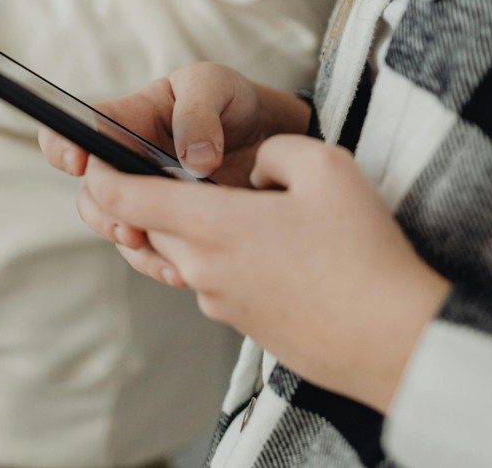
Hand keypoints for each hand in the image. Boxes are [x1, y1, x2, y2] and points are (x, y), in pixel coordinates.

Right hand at [39, 63, 310, 257]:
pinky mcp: (169, 226)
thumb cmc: (230, 100)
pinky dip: (161, 264)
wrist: (270, 137)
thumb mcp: (215, 85)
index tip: (78, 163)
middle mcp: (126, 162)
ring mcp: (146, 198)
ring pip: (118, 227)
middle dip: (103, 213)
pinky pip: (151, 251)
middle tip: (126, 226)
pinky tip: (180, 271)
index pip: (80, 128)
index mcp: (127, 118)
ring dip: (132, 245)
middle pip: (92, 192)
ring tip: (163, 257)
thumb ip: (198, 114)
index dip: (63, 144)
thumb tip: (194, 161)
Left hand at [79, 136, 450, 412]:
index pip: (121, 197)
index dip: (99, 172)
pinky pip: (216, 279)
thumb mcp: (324, 165)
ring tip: (257, 212)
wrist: (395, 340)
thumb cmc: (362, 252)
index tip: (96, 156)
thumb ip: (272, 150)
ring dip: (202, 228)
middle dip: (158, 195)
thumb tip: (249, 168)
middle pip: (149, 224)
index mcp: (208, 225)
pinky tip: (281, 251)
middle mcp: (200, 267)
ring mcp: (218, 302)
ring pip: (184, 252)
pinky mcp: (241, 325)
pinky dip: (230, 258)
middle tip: (196, 171)